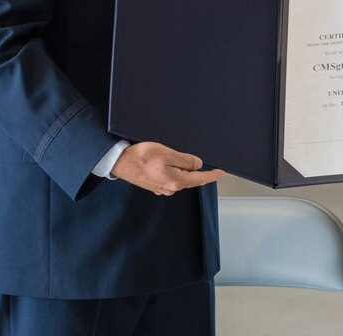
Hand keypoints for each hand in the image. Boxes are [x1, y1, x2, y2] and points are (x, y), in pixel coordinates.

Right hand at [110, 142, 224, 195]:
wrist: (120, 162)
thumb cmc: (142, 157)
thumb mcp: (167, 154)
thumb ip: (185, 160)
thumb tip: (198, 164)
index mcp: (175, 181)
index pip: (200, 179)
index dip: (212, 175)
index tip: (222, 171)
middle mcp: (170, 188)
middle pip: (191, 180)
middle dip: (200, 172)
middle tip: (209, 163)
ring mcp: (162, 188)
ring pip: (181, 179)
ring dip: (186, 171)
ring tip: (188, 160)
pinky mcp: (155, 185)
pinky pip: (171, 178)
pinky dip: (175, 172)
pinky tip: (172, 164)